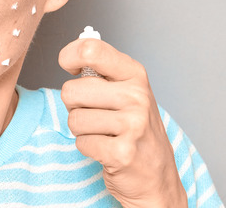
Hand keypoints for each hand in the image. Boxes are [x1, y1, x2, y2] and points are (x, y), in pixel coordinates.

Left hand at [59, 38, 186, 207]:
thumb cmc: (134, 129)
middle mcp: (136, 96)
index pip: (90, 49)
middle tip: (96, 115)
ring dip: (82, 130)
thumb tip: (71, 55)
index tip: (70, 68)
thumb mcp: (126, 91)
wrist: (157, 176)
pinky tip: (106, 149)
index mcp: (135, 74)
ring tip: (104, 133)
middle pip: (71, 91)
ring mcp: (132, 125)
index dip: (69, 56)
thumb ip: (101, 70)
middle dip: (75, 106)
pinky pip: (81, 142)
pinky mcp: (123, 153)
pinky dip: (88, 148)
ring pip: (74, 119)